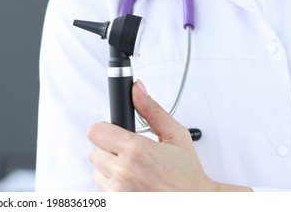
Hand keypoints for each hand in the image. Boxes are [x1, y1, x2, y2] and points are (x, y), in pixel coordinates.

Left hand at [86, 80, 250, 191]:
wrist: (196, 203)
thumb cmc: (188, 175)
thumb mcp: (176, 136)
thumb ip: (152, 111)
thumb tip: (137, 90)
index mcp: (137, 151)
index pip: (96, 131)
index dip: (106, 129)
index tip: (115, 133)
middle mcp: (124, 172)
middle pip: (94, 151)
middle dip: (109, 149)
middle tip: (129, 153)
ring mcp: (119, 192)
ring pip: (97, 172)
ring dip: (110, 169)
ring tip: (134, 170)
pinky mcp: (117, 204)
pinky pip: (103, 190)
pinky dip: (113, 186)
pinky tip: (132, 184)